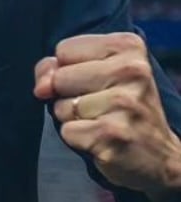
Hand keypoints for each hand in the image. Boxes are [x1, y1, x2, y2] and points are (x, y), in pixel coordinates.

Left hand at [34, 34, 180, 199]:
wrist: (158, 155)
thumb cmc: (119, 109)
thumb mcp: (94, 74)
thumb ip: (57, 68)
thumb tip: (41, 87)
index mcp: (128, 46)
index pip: (64, 49)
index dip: (67, 69)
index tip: (94, 82)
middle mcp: (132, 70)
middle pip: (59, 77)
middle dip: (68, 95)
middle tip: (99, 106)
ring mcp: (124, 103)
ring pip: (61, 106)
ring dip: (72, 119)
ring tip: (101, 121)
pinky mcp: (112, 133)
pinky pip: (67, 131)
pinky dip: (77, 138)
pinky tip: (101, 138)